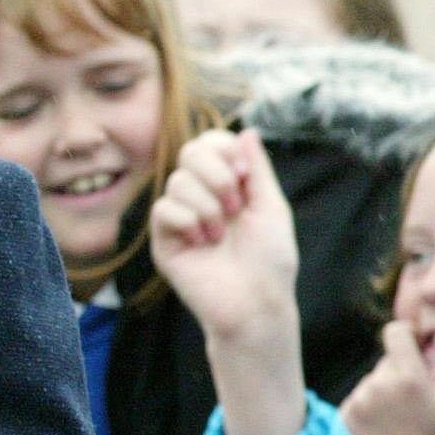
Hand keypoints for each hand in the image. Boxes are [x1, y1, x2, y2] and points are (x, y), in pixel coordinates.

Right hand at [148, 129, 300, 343]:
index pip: (210, 144)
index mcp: (227, 186)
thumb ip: (257, 169)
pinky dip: (188, 223)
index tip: (245, 176)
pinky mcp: (163, 240)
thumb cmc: (269, 261)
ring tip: (220, 235)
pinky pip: (164, 209)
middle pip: (190, 152)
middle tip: (235, 207)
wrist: (255, 303)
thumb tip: (247, 131)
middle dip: (218, 175)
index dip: (224, 150)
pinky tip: (202, 244)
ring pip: (178, 182)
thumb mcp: (271, 207)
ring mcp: (180, 218)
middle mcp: (201, 197)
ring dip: (208, 207)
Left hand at [340, 321, 434, 434]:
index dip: (405, 334)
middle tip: (416, 399)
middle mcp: (379, 384)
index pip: (394, 333)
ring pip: (372, 381)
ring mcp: (359, 399)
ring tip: (402, 418)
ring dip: (384, 391)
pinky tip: (384, 426)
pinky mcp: (345, 413)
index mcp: (408, 379)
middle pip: (387, 361)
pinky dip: (369, 406)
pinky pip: (358, 398)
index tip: (415, 343)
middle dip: (401, 372)